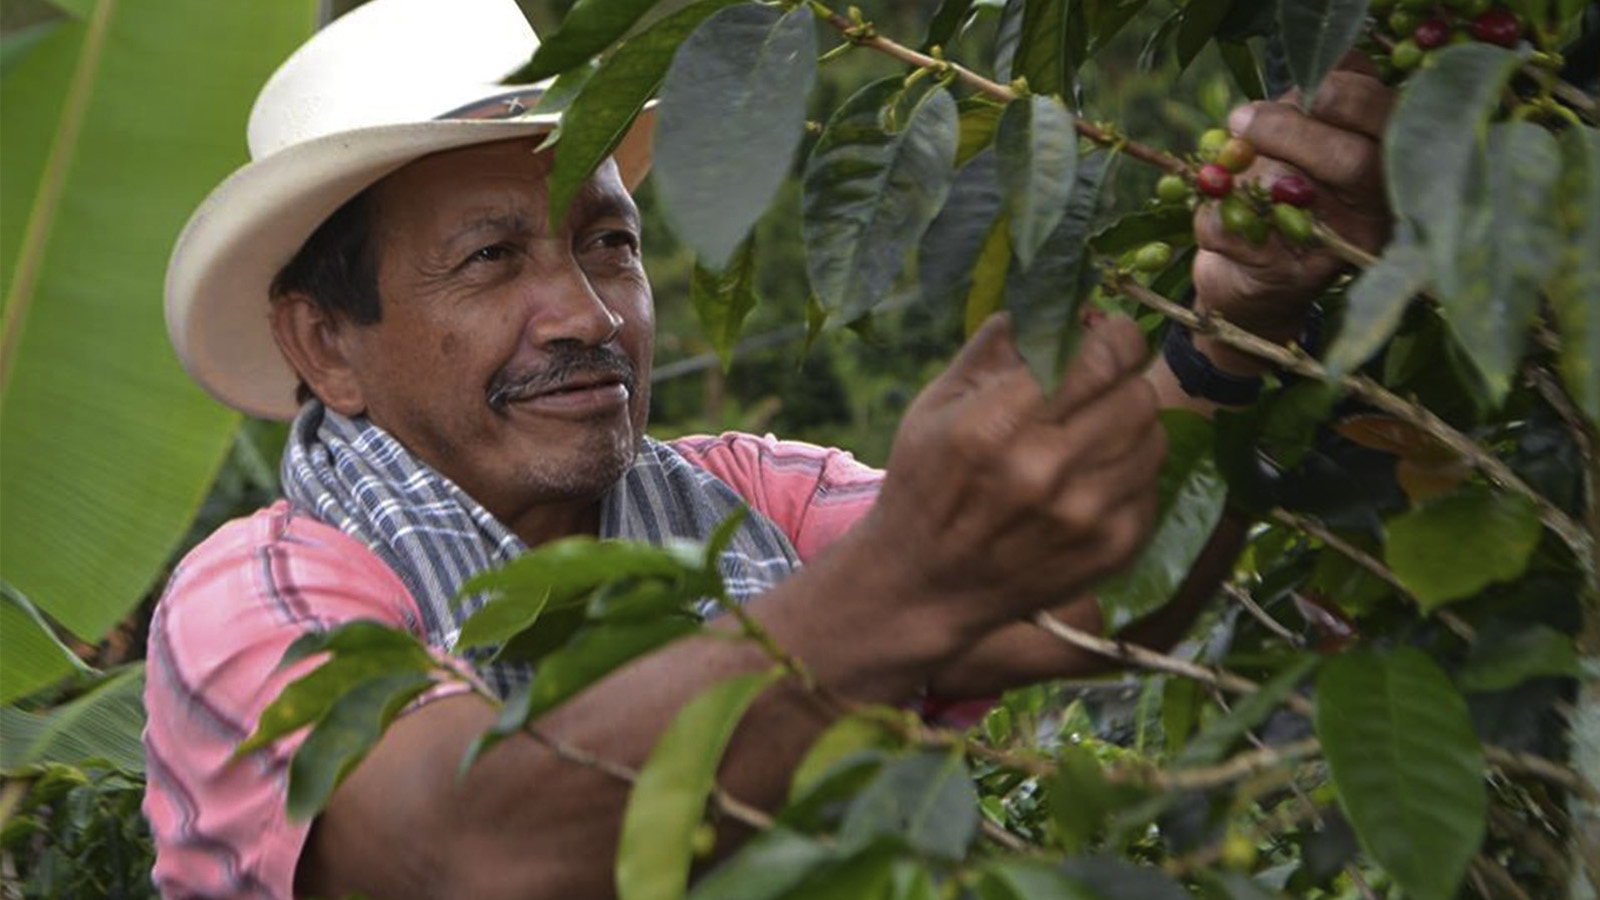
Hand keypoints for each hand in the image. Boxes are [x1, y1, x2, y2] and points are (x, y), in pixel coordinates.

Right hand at [860, 313, 1165, 640]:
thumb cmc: (925, 484)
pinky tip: (1089, 475)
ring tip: (1089, 430)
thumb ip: (996, 345)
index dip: (1113, 335)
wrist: (924, 586)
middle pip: (1136, 392)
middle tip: (1098, 380)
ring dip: (1127, 422)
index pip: (1100, 355)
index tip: (1103, 334)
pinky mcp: (1112, 548)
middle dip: (1120, 377)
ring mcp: (1085, 515)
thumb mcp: (936, 404)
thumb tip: (1053, 302)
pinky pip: (1149, 482)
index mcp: (996, 425)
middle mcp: (1046, 470)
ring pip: (1152, 435)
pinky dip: (1127, 469)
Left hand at [1192, 54, 1394, 372]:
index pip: (1391, 117)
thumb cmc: (1284, 189)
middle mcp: (1377, 210)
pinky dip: (1211, 211)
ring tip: (1229, 175)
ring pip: (1288, 193)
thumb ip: (1313, 106)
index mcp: (1391, 161)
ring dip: (1244, 171)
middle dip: (1287, 130)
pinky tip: (1215, 211)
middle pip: (1351, 161)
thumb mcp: (1306, 137)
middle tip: (1241, 119)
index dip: (1347, 94)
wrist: (1252, 277)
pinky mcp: (1285, 278)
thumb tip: (1306, 83)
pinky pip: (1237, 229)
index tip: (1311, 88)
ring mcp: (1335, 250)